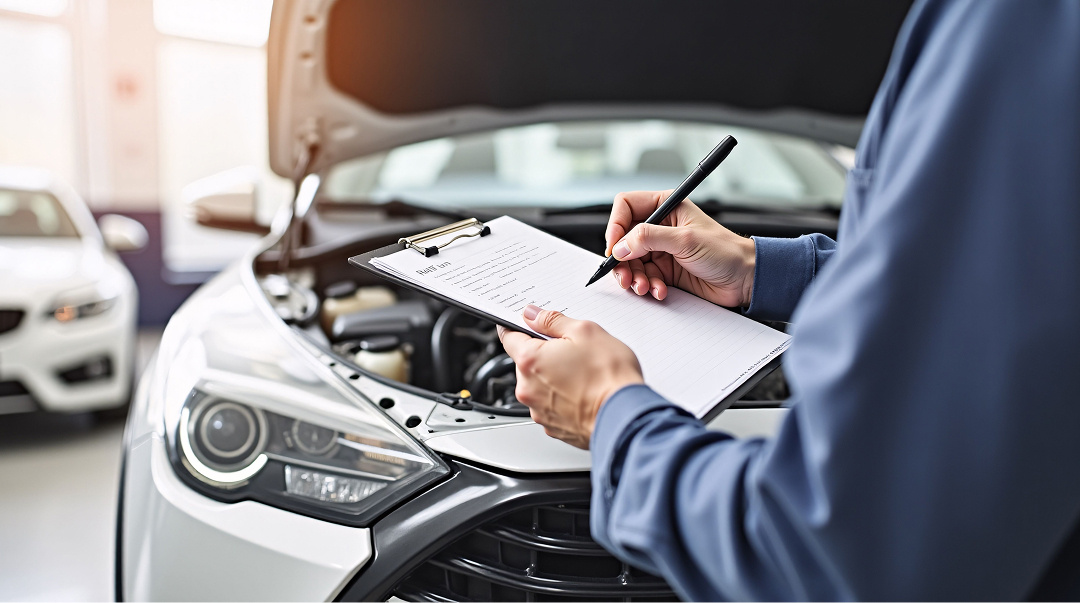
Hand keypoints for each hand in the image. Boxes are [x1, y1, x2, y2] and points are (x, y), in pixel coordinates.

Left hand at [497, 305, 643, 448]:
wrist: (624, 416)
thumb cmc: (608, 376)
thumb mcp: (584, 331)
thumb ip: (552, 321)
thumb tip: (533, 315)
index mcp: (530, 360)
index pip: (508, 337)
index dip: (516, 327)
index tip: (524, 324)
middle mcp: (528, 388)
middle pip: (527, 363)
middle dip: (545, 355)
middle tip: (572, 352)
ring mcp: (538, 410)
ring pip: (539, 385)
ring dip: (554, 378)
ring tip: (583, 375)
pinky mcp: (552, 427)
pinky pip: (551, 405)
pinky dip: (563, 398)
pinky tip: (584, 393)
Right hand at [607, 190, 756, 307]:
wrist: (744, 278)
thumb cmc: (725, 251)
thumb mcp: (685, 239)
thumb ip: (649, 239)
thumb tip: (621, 246)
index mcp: (665, 206)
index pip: (626, 207)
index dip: (615, 226)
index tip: (615, 248)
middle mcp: (660, 226)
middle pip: (623, 239)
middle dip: (623, 260)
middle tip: (626, 276)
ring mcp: (661, 249)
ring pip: (630, 261)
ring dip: (634, 277)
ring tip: (644, 286)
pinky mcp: (664, 270)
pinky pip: (643, 277)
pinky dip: (647, 286)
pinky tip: (659, 290)